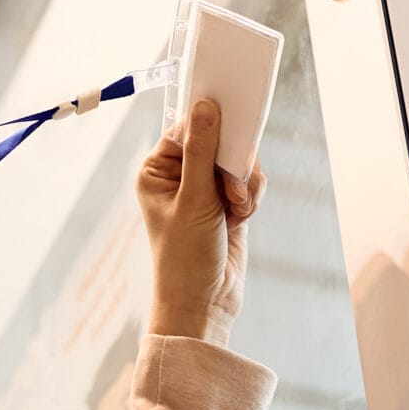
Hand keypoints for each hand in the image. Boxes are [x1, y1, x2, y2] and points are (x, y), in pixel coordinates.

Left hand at [135, 98, 266, 345]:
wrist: (205, 302)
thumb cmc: (185, 257)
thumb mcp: (193, 199)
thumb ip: (201, 152)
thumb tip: (205, 107)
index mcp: (157, 171)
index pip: (187, 128)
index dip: (211, 125)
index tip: (232, 126)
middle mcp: (179, 176)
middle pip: (218, 140)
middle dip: (232, 163)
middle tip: (232, 188)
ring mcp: (205, 189)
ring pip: (238, 161)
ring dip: (244, 182)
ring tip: (237, 209)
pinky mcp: (228, 203)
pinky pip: (249, 181)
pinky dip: (251, 196)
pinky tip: (243, 217)